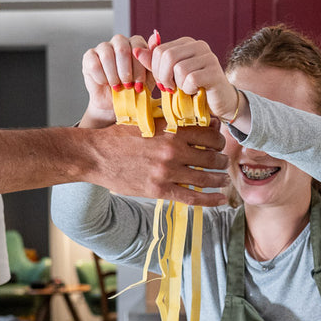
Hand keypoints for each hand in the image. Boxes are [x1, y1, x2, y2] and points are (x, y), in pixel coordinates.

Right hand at [80, 34, 153, 127]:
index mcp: (136, 44)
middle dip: (126, 72)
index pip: (138, 46)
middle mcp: (119, 41)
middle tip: (128, 86)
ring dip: (114, 76)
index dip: (139, 68)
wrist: (116, 104)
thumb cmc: (134, 89)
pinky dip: (102, 78)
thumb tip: (156, 37)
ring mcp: (103, 47)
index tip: (139, 85)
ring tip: (117, 87)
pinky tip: (105, 83)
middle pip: (122, 49)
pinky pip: (94, 64)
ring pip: (107, 56)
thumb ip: (152, 58)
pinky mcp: (89, 57)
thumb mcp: (149, 77)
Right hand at [86, 122, 228, 206]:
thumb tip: (202, 123)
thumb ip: (173, 121)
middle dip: (221, 160)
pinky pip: (192, 197)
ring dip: (219, 180)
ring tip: (223, 180)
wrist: (96, 155)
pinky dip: (210, 200)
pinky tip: (221, 200)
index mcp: (171, 130)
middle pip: (212, 157)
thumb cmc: (120, 136)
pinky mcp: (159, 190)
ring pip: (206, 178)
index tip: (218, 145)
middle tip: (223, 163)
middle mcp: (172, 150)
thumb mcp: (147, 121)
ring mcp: (166, 171)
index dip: (219, 141)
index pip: (209, 135)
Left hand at [137, 36, 239, 122]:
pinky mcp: (214, 72)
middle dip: (164, 76)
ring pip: (179, 69)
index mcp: (186, 43)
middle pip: (167, 56)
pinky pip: (191, 79)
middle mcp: (199, 45)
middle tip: (170, 88)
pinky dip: (189, 89)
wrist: (219, 103)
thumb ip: (154, 63)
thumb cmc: (193, 89)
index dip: (156, 69)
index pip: (159, 50)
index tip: (163, 82)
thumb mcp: (170, 75)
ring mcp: (208, 57)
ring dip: (179, 85)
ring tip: (186, 89)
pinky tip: (196, 91)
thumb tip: (135, 51)